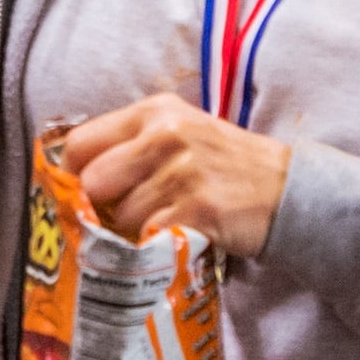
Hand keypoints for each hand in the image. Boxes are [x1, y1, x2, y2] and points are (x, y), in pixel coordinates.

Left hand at [56, 92, 290, 257]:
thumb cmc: (225, 167)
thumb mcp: (179, 137)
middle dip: (98, 209)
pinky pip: (150, 236)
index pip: (80, 143)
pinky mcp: (200, 208)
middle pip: (92, 181)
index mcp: (154, 112)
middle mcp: (166, 135)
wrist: (288, 190)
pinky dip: (153, 246)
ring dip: (131, 232)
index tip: (80, 197)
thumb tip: (74, 182)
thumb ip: (131, 148)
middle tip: (116, 221)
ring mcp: (184, 171)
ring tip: (158, 227)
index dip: (71, 176)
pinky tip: (171, 239)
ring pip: (120, 215)